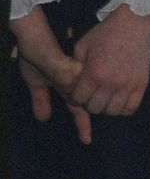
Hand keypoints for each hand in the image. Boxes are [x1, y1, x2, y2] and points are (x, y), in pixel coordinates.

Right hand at [10, 9, 90, 143]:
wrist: (33, 37)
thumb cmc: (36, 56)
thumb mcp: (37, 81)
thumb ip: (41, 99)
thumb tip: (44, 119)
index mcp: (67, 87)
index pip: (78, 110)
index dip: (82, 125)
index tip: (87, 141)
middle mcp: (73, 82)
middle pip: (81, 102)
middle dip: (82, 103)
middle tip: (76, 92)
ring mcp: (72, 74)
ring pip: (78, 93)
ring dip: (73, 92)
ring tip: (68, 77)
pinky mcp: (67, 66)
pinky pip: (71, 80)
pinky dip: (71, 80)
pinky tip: (72, 74)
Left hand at [66, 5, 149, 117]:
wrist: (135, 24)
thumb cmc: (106, 34)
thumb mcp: (82, 47)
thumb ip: (75, 67)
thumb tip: (72, 84)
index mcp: (93, 73)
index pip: (78, 100)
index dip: (75, 97)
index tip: (79, 91)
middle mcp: (111, 83)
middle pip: (94, 108)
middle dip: (89, 102)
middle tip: (92, 93)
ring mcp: (128, 85)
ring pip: (112, 111)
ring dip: (106, 106)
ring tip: (106, 96)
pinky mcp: (141, 85)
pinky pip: (130, 108)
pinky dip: (123, 108)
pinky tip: (119, 98)